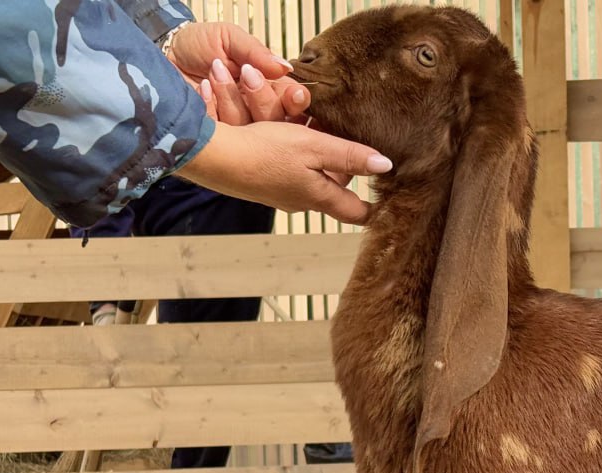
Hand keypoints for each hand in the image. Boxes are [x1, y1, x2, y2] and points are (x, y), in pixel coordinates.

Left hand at [166, 21, 308, 123]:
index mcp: (268, 87)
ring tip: (214, 71)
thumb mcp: (230, 39)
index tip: (293, 95)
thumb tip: (285, 68)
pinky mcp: (214, 138)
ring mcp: (236, 128)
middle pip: (276, 120)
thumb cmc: (198, 43)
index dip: (295, 101)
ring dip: (232, 96)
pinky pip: (222, 134)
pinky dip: (211, 106)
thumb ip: (257, 53)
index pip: (292, 101)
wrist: (164, 53)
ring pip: (249, 129)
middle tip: (246, 74)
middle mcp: (255, 110)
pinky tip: (202, 89)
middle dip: (263, 97)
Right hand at [175, 121, 392, 223]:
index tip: (387, 199)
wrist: (214, 156)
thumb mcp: (314, 146)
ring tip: (317, 129)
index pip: (357, 213)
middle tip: (348, 141)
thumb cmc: (264, 152)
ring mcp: (280, 195)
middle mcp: (302, 202)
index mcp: (319, 197)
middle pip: (335, 188)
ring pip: (311, 175)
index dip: (374, 208)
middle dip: (343, 167)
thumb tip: (386, 166)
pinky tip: (286, 132)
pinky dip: (294, 152)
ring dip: (317, 155)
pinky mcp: (262, 184)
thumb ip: (350, 156)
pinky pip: (289, 168)